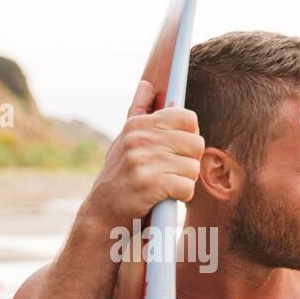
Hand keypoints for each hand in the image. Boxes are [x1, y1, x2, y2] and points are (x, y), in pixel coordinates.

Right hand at [81, 79, 204, 226]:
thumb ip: (140, 112)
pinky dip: (181, 197)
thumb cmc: (122, 176)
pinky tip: (164, 197)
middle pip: (196, 144)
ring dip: (184, 182)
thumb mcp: (126, 140)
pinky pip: (187, 187)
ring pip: (193, 168)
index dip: (190, 137)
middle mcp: (139, 138)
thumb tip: (148, 85)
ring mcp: (142, 160)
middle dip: (189, 163)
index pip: (188, 117)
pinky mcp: (148, 183)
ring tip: (164, 185)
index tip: (177, 150)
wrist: (102, 213)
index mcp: (138, 124)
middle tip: (170, 172)